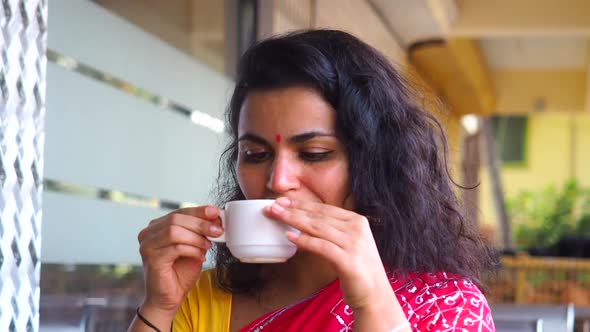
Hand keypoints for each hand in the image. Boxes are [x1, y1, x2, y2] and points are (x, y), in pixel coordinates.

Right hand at [137, 205, 223, 315]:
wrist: (168, 299)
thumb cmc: (180, 273)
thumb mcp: (193, 247)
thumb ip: (199, 233)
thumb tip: (215, 218)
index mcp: (157, 227)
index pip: (179, 212)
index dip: (198, 211)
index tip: (215, 212)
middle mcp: (148, 234)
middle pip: (176, 219)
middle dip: (200, 223)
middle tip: (217, 230)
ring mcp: (147, 246)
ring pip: (174, 232)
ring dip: (196, 238)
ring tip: (208, 246)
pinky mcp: (152, 259)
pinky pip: (176, 248)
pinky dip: (192, 250)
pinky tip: (200, 256)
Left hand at [265, 197, 393, 310]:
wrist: (375, 295)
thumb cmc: (357, 270)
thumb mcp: (347, 244)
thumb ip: (332, 231)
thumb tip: (303, 222)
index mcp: (357, 221)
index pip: (324, 209)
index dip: (301, 204)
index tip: (283, 201)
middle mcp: (357, 229)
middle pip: (318, 216)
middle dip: (293, 210)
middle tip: (273, 206)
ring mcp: (354, 244)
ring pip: (318, 227)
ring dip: (294, 220)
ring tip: (276, 216)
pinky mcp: (348, 261)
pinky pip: (321, 246)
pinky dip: (304, 241)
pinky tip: (290, 237)